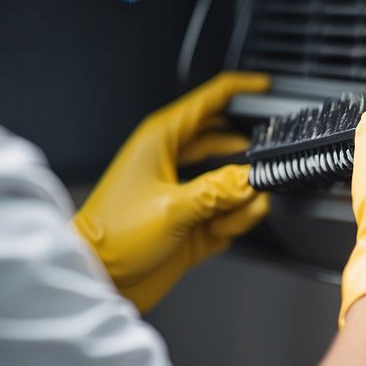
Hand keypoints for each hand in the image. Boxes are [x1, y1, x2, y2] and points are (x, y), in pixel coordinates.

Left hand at [74, 71, 270, 311]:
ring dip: (241, 198)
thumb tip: (252, 180)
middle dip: (248, 156)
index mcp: (161, 140)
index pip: (208, 100)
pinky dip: (236, 221)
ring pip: (233, 180)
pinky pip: (232, 212)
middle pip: (226, 142)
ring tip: (233, 213)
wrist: (98, 279)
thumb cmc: (112, 238)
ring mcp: (185, 191)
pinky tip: (224, 229)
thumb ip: (219, 192)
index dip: (239, 89)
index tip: (266, 86)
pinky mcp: (194, 221)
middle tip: (265, 168)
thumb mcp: (172, 209)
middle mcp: (173, 160)